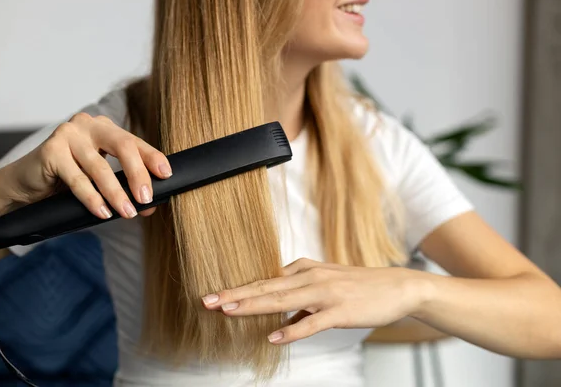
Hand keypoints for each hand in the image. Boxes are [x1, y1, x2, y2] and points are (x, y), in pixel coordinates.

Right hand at [1, 112, 171, 218]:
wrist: (25, 185)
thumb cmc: (67, 181)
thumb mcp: (99, 181)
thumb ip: (123, 186)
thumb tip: (150, 204)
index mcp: (104, 128)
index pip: (134, 142)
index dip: (152, 158)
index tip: (167, 174)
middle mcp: (88, 125)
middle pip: (123, 146)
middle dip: (138, 174)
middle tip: (146, 198)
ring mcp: (68, 134)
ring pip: (100, 167)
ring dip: (116, 193)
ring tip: (127, 212)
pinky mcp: (50, 150)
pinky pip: (77, 179)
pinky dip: (92, 198)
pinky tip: (103, 212)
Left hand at [202, 258, 426, 343]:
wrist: (398, 286)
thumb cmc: (359, 287)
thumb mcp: (325, 284)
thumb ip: (300, 297)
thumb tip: (279, 318)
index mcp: (305, 270)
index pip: (264, 279)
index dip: (238, 288)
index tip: (213, 295)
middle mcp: (311, 277)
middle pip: (266, 286)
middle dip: (235, 294)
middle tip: (207, 300)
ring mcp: (325, 293)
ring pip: (283, 300)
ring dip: (254, 306)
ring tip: (229, 312)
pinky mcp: (340, 311)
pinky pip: (312, 322)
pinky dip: (291, 330)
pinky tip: (273, 337)